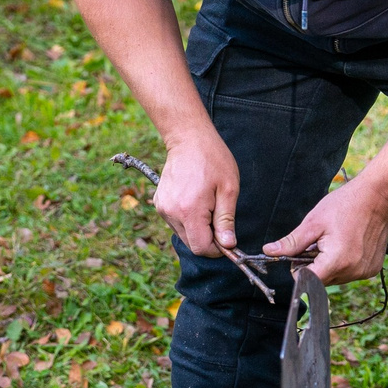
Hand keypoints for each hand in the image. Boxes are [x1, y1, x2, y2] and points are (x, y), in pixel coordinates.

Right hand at [154, 131, 240, 258]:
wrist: (188, 139)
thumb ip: (226, 220)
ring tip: (207, 205)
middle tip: (219, 218)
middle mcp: (171, 213)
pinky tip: (195, 201)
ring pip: (183, 234)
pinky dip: (187, 220)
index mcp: (189, 211)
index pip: (201, 248)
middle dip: (208, 238)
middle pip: (191, 243)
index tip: (227, 238)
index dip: (217, 249)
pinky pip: (175, 223)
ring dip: (197, 229)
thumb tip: (228, 245)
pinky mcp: (159, 203)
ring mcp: (162, 208)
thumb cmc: (212, 160)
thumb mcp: (228, 189)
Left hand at [265, 178, 387, 283]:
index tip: (300, 253)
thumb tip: (269, 251)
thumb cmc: (345, 205)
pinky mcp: (372, 269)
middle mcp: (353, 271)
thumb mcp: (314, 222)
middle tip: (319, 242)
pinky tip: (349, 244)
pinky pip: (350, 273)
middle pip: (321, 280)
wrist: (378, 196)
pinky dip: (345, 263)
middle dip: (314, 265)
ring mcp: (365, 272)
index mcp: (337, 261)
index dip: (299, 269)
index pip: (307, 281)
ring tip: (335, 241)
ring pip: (335, 278)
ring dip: (330, 265)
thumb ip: (292, 242)